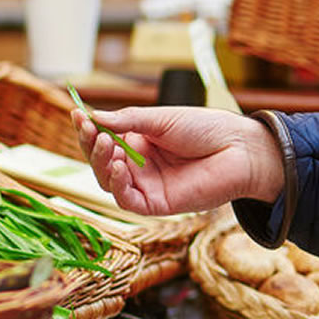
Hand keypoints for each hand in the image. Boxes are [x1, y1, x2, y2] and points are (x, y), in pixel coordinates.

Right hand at [71, 105, 284, 215]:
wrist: (240, 149)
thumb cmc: (206, 129)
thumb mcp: (161, 118)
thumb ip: (127, 121)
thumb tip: (93, 116)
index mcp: (138, 142)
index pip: (102, 139)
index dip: (88, 129)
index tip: (77, 115)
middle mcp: (138, 165)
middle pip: (100, 162)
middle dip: (91, 145)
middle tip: (91, 130)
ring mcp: (146, 185)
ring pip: (108, 181)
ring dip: (101, 163)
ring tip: (106, 144)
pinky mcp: (157, 204)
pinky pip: (127, 200)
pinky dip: (118, 185)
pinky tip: (120, 167)